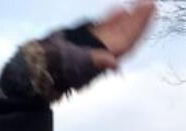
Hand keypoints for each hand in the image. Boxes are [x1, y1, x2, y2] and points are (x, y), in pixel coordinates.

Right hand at [0, 1, 155, 102]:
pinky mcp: (86, 40)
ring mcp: (95, 45)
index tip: (149, 10)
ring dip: (129, 17)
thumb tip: (114, 62)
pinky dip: (112, 18)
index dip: (140, 27)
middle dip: (139, 19)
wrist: (35, 68)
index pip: (128, 42)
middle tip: (150, 3)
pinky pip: (104, 28)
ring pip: (117, 30)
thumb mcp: (74, 64)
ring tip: (141, 2)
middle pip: (126, 34)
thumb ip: (94, 62)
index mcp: (104, 59)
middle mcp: (103, 52)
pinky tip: (119, 8)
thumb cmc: (54, 68)